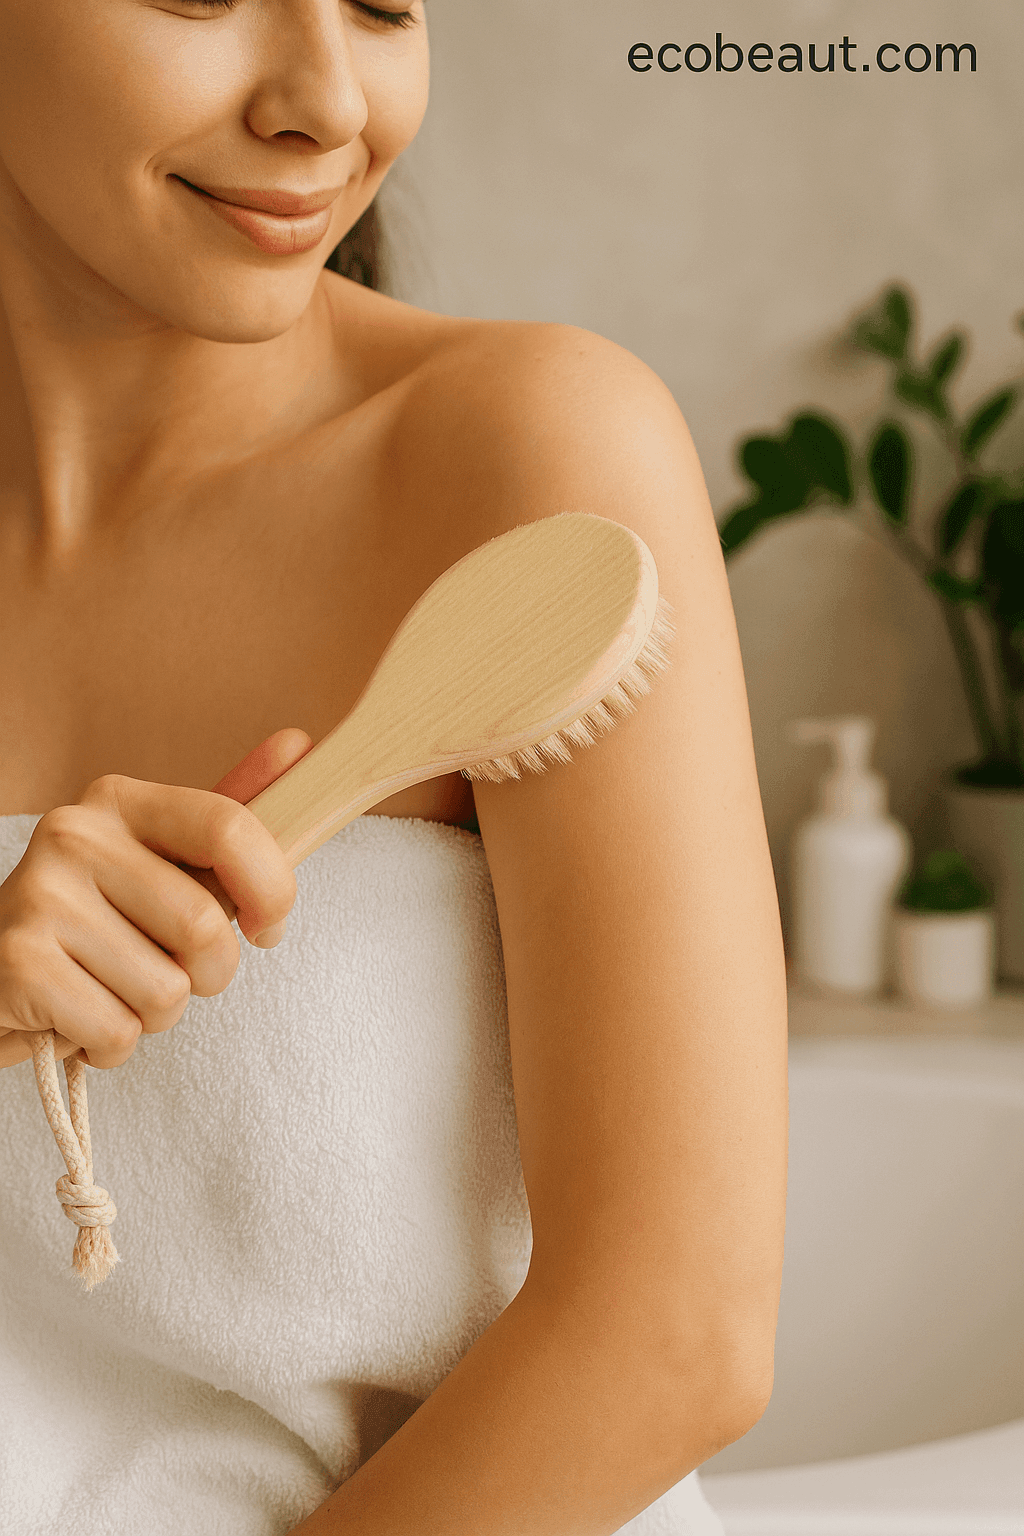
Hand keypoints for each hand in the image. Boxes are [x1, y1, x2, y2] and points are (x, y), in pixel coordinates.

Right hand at [0, 728, 312, 1070]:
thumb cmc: (99, 926)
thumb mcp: (163, 866)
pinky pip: (120, 1031)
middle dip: (207, 974)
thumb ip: (228, 819)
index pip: (229, 827)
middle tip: (164, 970)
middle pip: (205, 926)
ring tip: (112, 989)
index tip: (265, 925)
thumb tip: (298, 744)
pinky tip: (79, 1017)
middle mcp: (74, 834)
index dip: (272, 890)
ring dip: (156, 1015)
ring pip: (167, 991)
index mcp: (119, 801)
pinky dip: (112, 1045)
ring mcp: (40, 896)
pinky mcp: (18, 963)